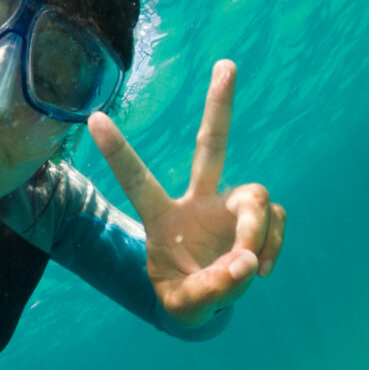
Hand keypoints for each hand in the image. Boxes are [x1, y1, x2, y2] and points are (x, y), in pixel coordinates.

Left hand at [88, 60, 285, 326]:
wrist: (210, 303)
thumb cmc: (183, 296)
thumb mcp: (184, 306)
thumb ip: (209, 290)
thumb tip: (246, 264)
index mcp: (161, 216)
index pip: (137, 180)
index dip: (117, 151)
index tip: (92, 117)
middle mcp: (197, 201)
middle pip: (211, 146)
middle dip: (220, 107)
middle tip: (226, 63)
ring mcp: (229, 207)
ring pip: (256, 196)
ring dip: (257, 231)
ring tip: (248, 267)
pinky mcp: (258, 219)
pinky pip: (276, 221)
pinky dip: (272, 246)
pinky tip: (258, 269)